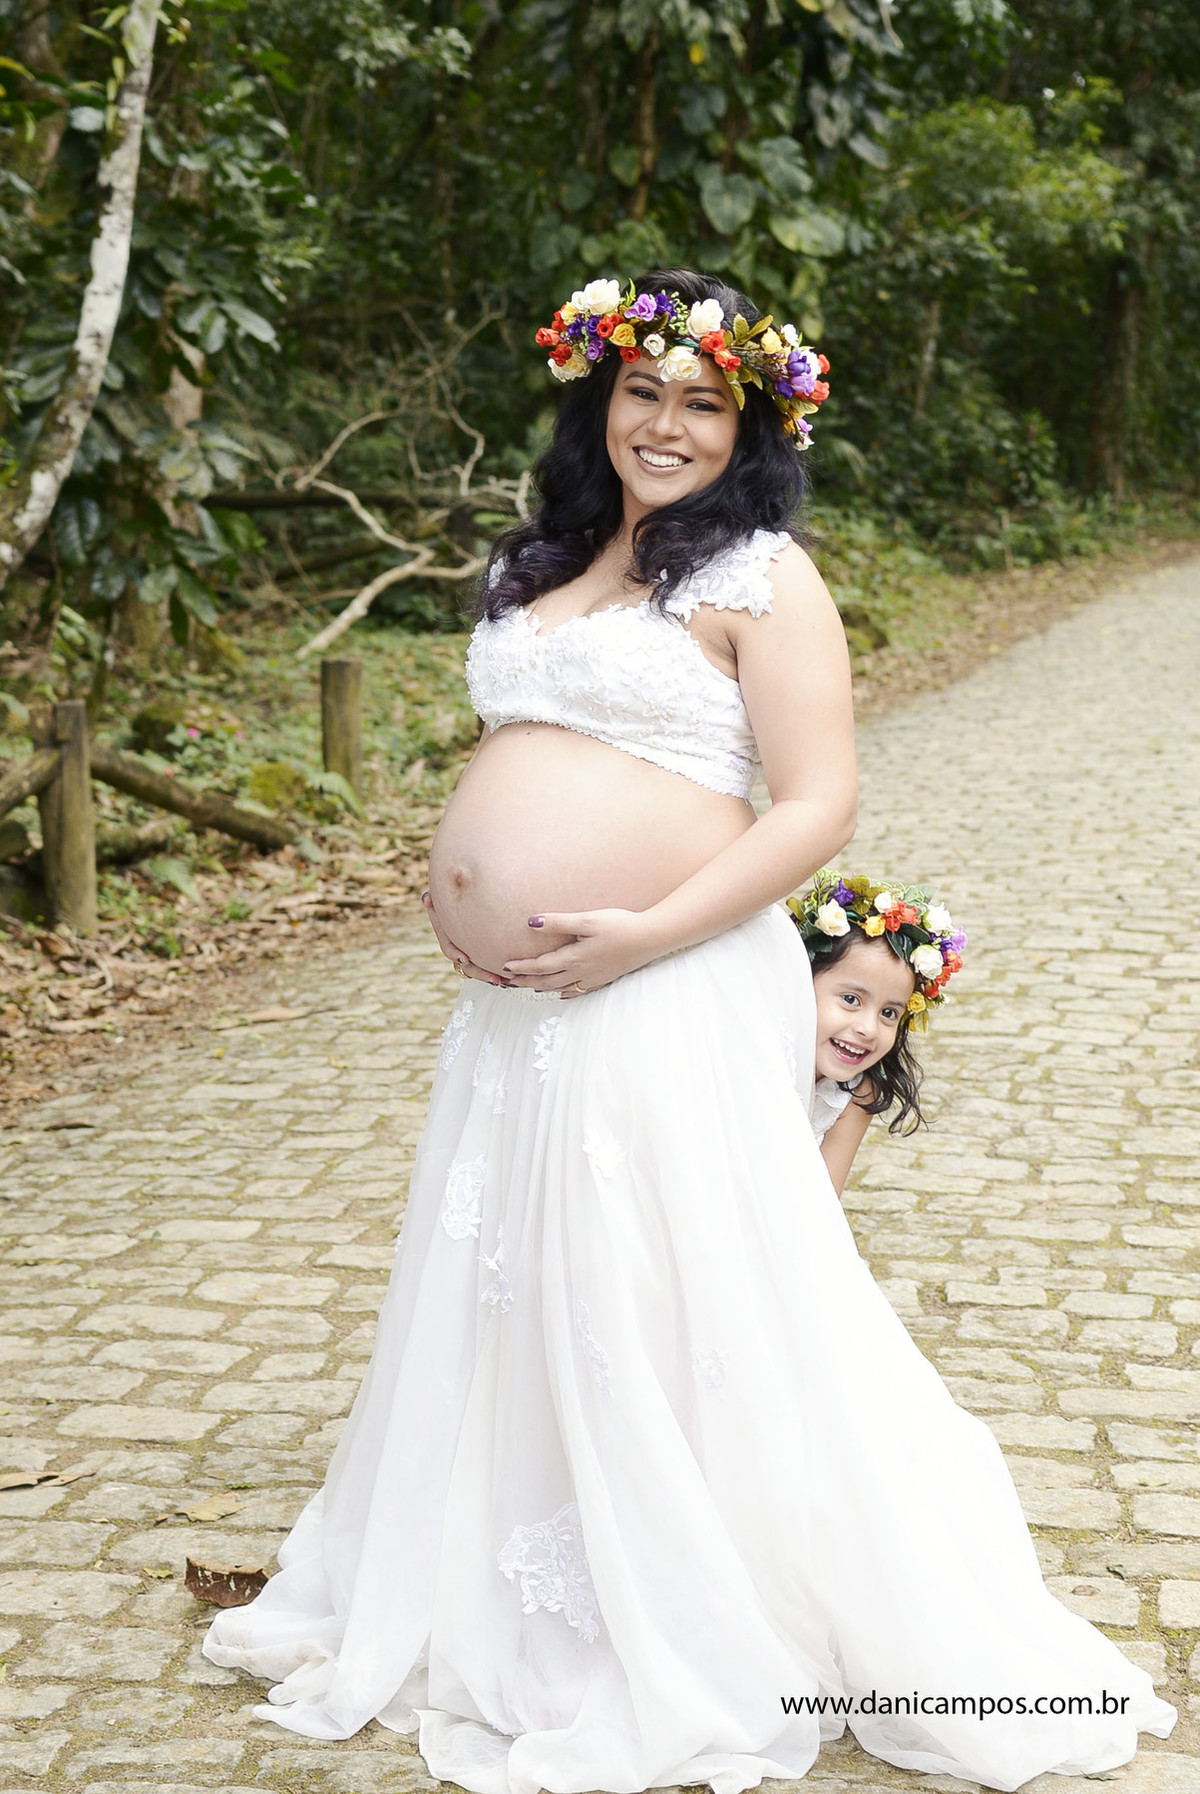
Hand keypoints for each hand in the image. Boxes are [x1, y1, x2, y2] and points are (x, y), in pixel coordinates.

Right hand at [420, 890, 508, 985]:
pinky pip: (490, 961)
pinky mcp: (484, 948)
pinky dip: (499, 967)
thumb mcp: (441, 892)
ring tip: (506, 981)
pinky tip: (513, 974)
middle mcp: (459, 944)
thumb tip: (427, 899)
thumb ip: (433, 896)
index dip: (454, 953)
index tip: (463, 958)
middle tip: (495, 979)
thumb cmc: (453, 890)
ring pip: (479, 966)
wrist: (468, 890)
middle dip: (480, 972)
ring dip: (491, 975)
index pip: (448, 946)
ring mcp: (471, 948)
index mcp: (447, 933)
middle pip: (467, 964)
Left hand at [501, 908, 661, 995]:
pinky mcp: (605, 978)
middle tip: (509, 983)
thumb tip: (532, 923)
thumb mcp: (587, 919)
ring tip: (529, 987)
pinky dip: (564, 992)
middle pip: (547, 982)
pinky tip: (562, 992)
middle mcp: (582, 972)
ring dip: (542, 988)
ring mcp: (594, 978)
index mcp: (575, 958)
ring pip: (561, 988)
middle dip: (527, 982)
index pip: (541, 966)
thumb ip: (559, 922)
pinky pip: (578, 990)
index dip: (521, 968)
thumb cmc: (620, 925)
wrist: (651, 938)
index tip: (505, 968)